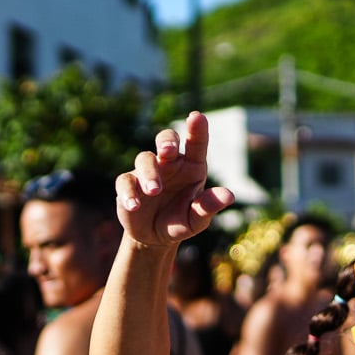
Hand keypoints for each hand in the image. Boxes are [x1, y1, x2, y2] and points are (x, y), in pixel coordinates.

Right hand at [116, 112, 237, 248]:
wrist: (153, 237)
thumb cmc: (180, 222)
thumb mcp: (196, 219)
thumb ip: (209, 206)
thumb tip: (228, 195)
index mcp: (191, 167)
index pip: (195, 144)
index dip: (196, 129)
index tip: (197, 117)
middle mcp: (169, 164)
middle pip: (166, 140)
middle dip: (166, 140)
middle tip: (168, 150)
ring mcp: (147, 172)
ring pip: (144, 159)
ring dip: (149, 173)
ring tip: (155, 191)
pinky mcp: (128, 184)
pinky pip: (125, 181)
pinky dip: (129, 192)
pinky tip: (134, 205)